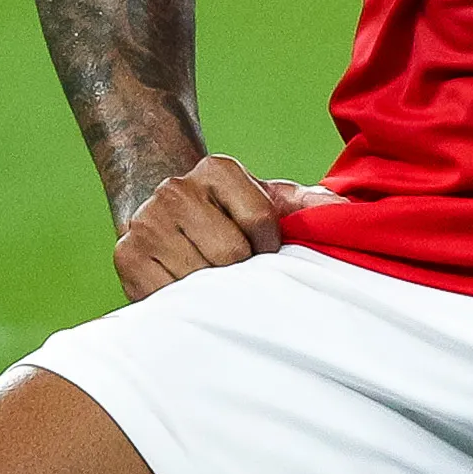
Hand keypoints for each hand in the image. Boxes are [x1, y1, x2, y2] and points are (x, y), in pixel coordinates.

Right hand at [114, 157, 342, 300]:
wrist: (161, 215)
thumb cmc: (228, 216)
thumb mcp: (268, 201)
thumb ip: (307, 205)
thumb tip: (346, 211)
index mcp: (218, 169)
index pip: (261, 221)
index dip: (269, 248)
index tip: (261, 251)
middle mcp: (177, 189)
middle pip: (230, 254)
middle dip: (241, 272)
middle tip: (235, 271)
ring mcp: (147, 223)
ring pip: (199, 279)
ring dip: (213, 290)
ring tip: (212, 282)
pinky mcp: (126, 257)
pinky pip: (169, 296)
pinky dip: (184, 304)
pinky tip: (187, 292)